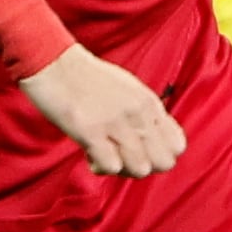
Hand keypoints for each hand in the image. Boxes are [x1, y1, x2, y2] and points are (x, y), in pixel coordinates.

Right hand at [17, 44, 185, 176]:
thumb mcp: (128, 90)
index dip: (159, 155)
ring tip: (104, 155)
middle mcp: (138, 113)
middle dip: (143, 167)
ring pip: (141, 169)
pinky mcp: (91, 131)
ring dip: (122, 169)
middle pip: (164, 163)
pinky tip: (89, 154)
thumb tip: (153, 141)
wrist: (53, 62)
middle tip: (122, 157)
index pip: (177, 144)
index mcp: (149, 102)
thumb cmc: (86, 78)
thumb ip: (144, 113)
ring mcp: (116, 123)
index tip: (139, 151)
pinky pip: (111, 167)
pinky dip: (100, 167)